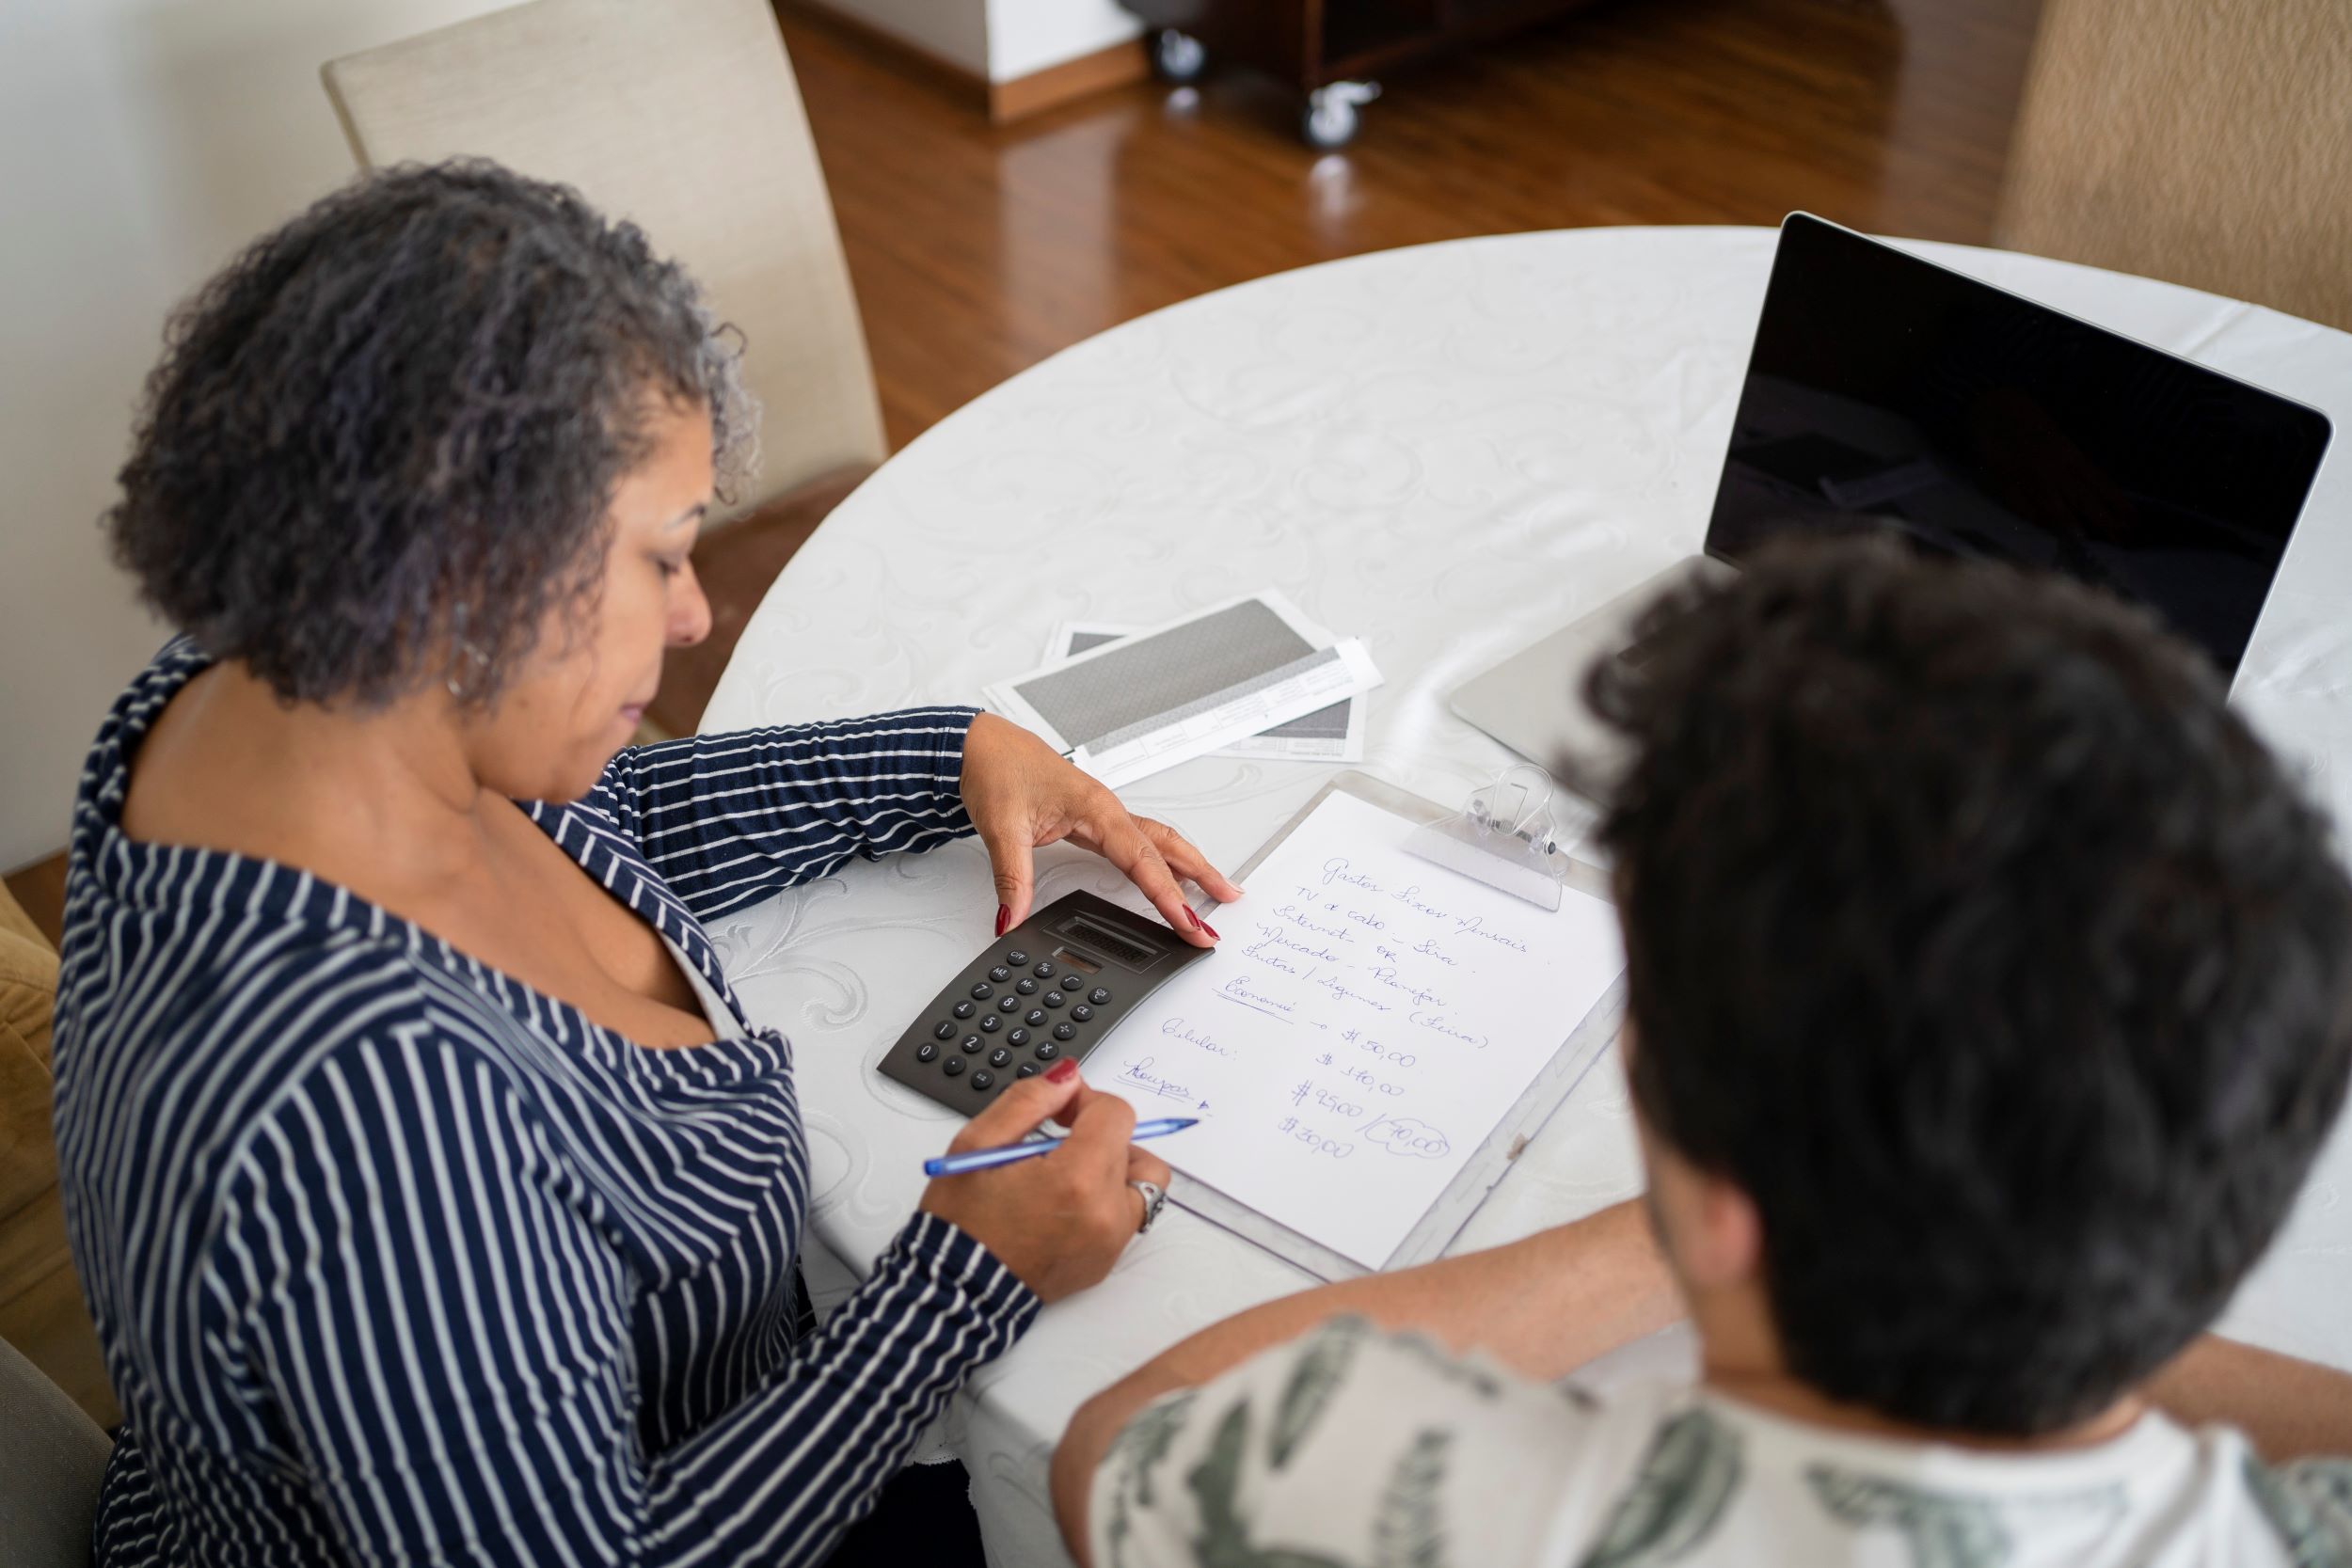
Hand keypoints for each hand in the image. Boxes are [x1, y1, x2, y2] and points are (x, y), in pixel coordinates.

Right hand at [918, 1061, 1173, 1302]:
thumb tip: (1068, 1078)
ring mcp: (1109, 1243)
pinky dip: (1106, 1203)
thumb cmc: (961, 1223)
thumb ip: (1029, 1100)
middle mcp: (1105, 1214)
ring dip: (1113, 1169)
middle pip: (1136, 1148)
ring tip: (1067, 1175)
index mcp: (1077, 1179)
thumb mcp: (978, 1143)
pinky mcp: (1104, 1263)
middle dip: (1102, 1135)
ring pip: (1141, 1186)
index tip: (1060, 1108)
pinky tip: (1062, 1205)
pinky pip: (1126, 1218)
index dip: (1087, 1100)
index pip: (1116, 1115)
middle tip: (1061, 1142)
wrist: (956, 1289)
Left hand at [959, 712, 1243, 946]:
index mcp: (1096, 808)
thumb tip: (1012, 919)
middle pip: (1166, 847)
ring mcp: (1102, 814)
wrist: (980, 743)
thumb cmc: (996, 769)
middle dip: (1200, 877)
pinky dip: (1160, 859)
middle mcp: (1107, 809)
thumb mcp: (1001, 827)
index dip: (1169, 897)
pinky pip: (1137, 841)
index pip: (1143, 861)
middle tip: (1228, 903)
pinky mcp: (1092, 818)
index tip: (1190, 924)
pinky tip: (1167, 873)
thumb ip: (1011, 878)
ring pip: (1157, 841)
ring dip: (1188, 865)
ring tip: (1214, 890)